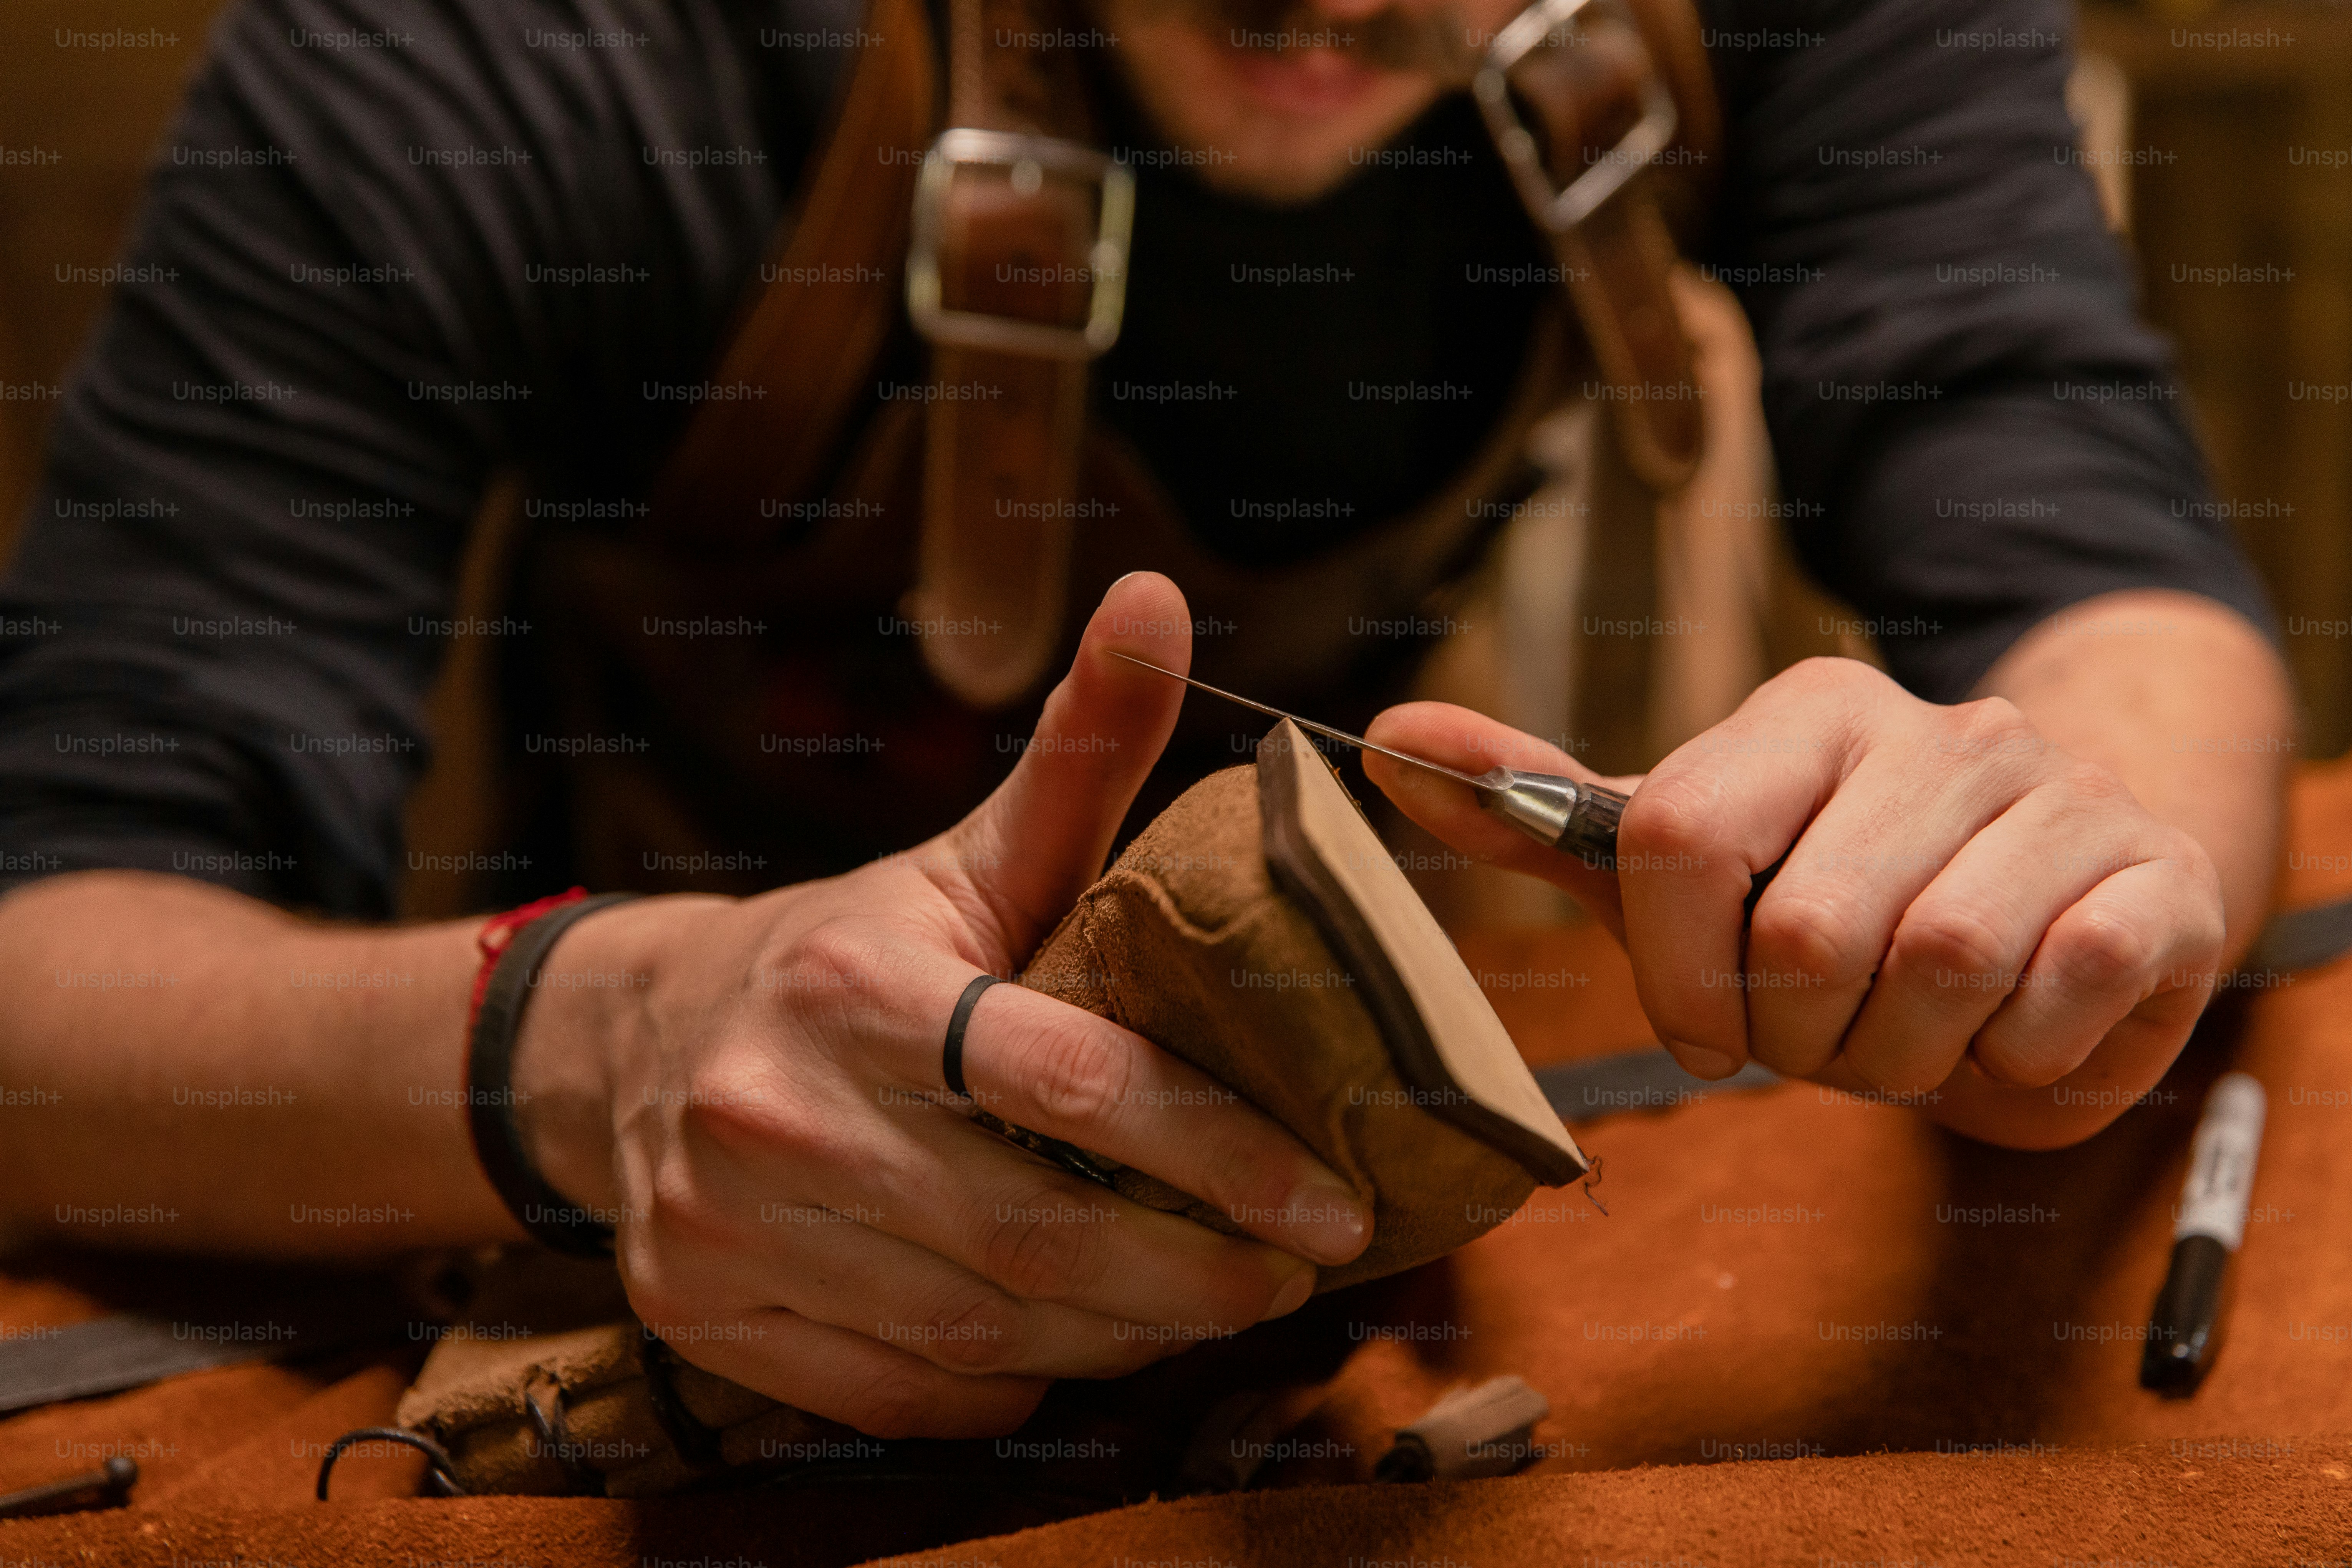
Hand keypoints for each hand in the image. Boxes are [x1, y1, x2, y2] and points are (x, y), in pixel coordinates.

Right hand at [511, 572, 1368, 1436]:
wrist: (639, 1042)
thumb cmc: (854, 953)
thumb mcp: (969, 857)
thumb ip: (1081, 752)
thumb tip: (1160, 602)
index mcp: (856, 983)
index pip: (1077, 1086)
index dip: (1224, 1156)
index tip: (1329, 1205)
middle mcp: (774, 1107)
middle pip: (1035, 1238)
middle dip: (1192, 1275)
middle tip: (1286, 1274)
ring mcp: (723, 1225)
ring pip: (978, 1335)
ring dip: (1117, 1338)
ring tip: (1199, 1305)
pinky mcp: (702, 1315)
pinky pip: (899, 1395)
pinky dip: (1004, 1387)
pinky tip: (1067, 1347)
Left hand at [1364, 657, 2226, 1148]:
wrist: (2051, 915)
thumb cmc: (1842, 901)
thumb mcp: (1681, 858)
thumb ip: (1540, 812)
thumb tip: (1383, 746)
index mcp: (1807, 712)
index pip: (1678, 838)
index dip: (1675, 969)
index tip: (1705, 1021)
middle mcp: (1936, 728)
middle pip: (1805, 930)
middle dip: (1798, 1031)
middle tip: (1824, 1030)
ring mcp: (2055, 795)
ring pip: (1932, 968)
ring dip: (1901, 1052)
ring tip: (1908, 1031)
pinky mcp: (2151, 882)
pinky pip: (2054, 998)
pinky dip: (2013, 1056)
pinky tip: (2006, 1029)